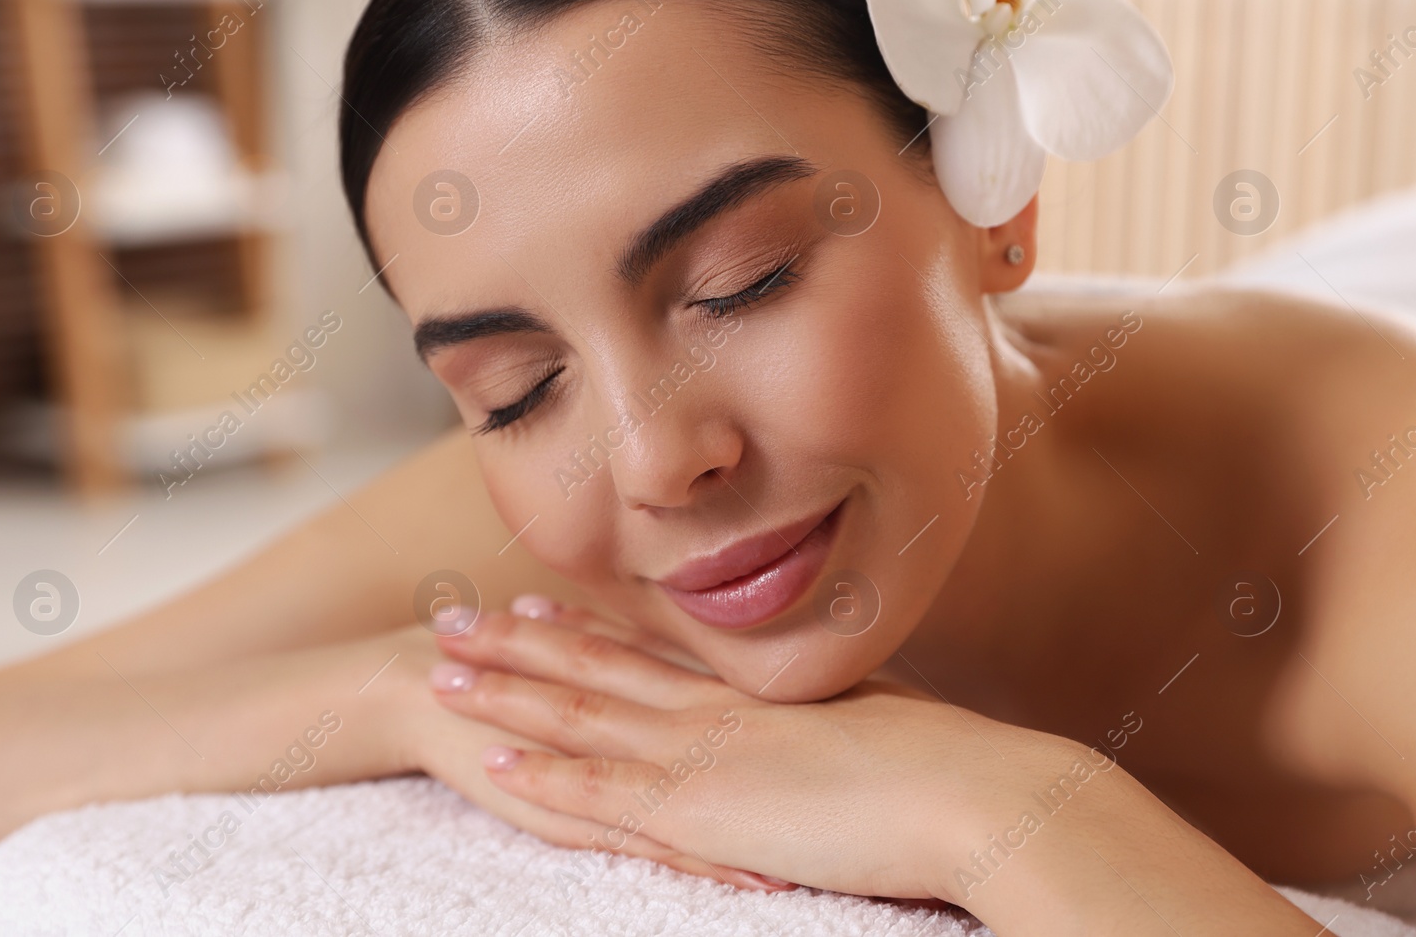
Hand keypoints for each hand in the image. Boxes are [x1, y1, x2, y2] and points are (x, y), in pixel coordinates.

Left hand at [428, 598, 1068, 902]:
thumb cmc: (946, 764)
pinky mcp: (706, 809)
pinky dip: (544, 778)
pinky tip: (492, 765)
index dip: (584, 630)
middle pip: (593, 668)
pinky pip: (604, 792)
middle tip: (452, 620)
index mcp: (752, 691)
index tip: (531, 606)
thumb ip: (828, 721)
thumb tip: (829, 722)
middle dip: (516, 646)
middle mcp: (714, 709)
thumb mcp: (874, 723)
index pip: (648, 652)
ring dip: (506, 695)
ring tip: (441, 670)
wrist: (974, 793)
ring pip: (579, 716)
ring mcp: (704, 754)